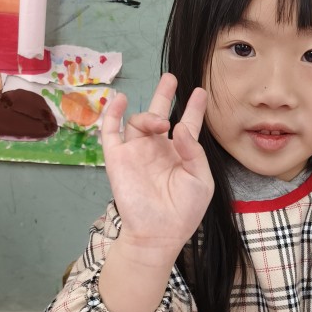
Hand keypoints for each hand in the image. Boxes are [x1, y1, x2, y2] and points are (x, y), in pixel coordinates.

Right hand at [101, 73, 213, 256]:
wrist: (158, 233)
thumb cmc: (184, 211)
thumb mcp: (200, 179)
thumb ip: (193, 151)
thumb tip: (178, 126)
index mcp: (180, 154)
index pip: (188, 125)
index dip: (194, 108)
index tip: (200, 92)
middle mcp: (157, 150)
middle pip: (159, 114)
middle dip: (164, 95)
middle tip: (171, 78)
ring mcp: (136, 152)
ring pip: (138, 121)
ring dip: (149, 116)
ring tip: (159, 122)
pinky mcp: (117, 158)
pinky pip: (110, 131)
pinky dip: (112, 113)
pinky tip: (119, 99)